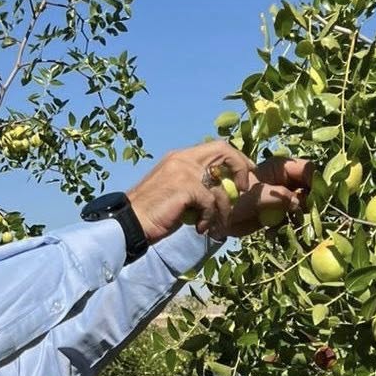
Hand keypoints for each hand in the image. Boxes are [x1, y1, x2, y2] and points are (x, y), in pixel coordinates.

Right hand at [127, 142, 307, 242]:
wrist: (131, 222)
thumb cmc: (152, 213)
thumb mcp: (175, 192)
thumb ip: (194, 185)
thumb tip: (219, 192)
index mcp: (179, 157)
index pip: (215, 147)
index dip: (235, 159)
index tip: (243, 176)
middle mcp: (182, 158)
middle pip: (223, 151)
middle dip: (240, 169)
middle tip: (244, 189)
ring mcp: (183, 171)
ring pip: (220, 186)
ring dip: (224, 209)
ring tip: (216, 225)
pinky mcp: (185, 187)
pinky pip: (210, 202)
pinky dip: (210, 219)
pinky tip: (200, 229)